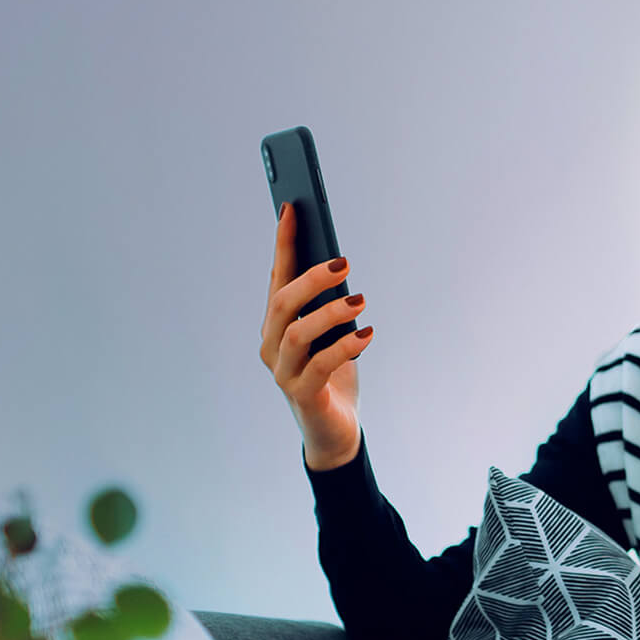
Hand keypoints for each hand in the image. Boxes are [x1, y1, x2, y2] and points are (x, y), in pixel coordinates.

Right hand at [259, 203, 374, 470]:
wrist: (333, 431)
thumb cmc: (333, 374)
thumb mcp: (331, 333)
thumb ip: (327, 305)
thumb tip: (336, 264)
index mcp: (276, 325)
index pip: (277, 277)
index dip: (283, 243)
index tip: (292, 209)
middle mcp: (271, 346)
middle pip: (282, 303)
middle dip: (310, 278)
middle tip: (343, 262)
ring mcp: (282, 373)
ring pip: (296, 334)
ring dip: (329, 313)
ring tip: (360, 301)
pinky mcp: (301, 395)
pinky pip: (319, 366)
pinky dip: (345, 347)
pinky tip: (367, 334)